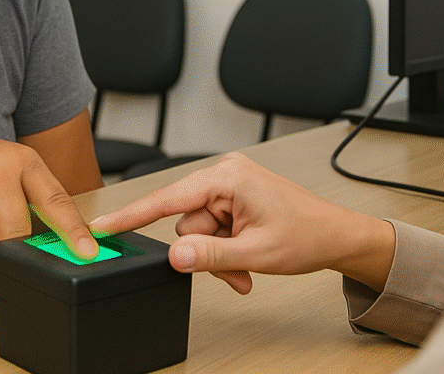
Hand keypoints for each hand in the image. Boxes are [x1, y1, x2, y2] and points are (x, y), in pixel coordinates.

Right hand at [88, 152, 393, 293]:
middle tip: (233, 269)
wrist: (337, 237)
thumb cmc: (308, 234)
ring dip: (218, 256)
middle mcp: (225, 175)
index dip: (133, 215)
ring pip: (198, 232)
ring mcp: (230, 187)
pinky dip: (226, 250)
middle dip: (205, 252)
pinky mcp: (234, 199)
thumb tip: (174, 256)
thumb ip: (209, 255)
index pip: (168, 198)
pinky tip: (246, 259)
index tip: (105, 226)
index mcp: (227, 176)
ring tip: (246, 266)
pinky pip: (213, 230)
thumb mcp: (255, 253)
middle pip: (185, 222)